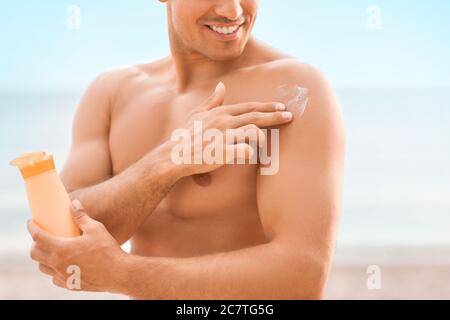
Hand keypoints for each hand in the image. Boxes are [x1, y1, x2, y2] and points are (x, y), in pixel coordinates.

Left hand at [27, 199, 126, 292]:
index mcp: (61, 249)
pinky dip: (54, 270)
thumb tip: (73, 203)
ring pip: (43, 268)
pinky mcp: (70, 285)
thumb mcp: (95, 228)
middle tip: (41, 237)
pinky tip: (63, 264)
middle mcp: (58, 264)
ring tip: (51, 251)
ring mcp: (63, 276)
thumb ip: (81, 216)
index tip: (30, 222)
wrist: (118, 273)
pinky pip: (54, 278)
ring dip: (43, 258)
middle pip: (35, 254)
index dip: (32, 228)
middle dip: (34, 244)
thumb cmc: (107, 249)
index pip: (38, 237)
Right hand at [168, 82, 293, 175]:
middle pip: (255, 116)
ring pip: (252, 131)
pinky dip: (250, 151)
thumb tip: (221, 86)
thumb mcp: (197, 114)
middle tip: (289, 116)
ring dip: (262, 136)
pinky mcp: (221, 151)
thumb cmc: (187, 136)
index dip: (266, 106)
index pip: (248, 107)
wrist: (174, 154)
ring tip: (267, 143)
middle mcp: (224, 121)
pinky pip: (243, 150)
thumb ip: (212, 101)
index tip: (280, 106)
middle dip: (274, 115)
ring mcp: (223, 136)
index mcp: (220, 113)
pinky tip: (252, 155)